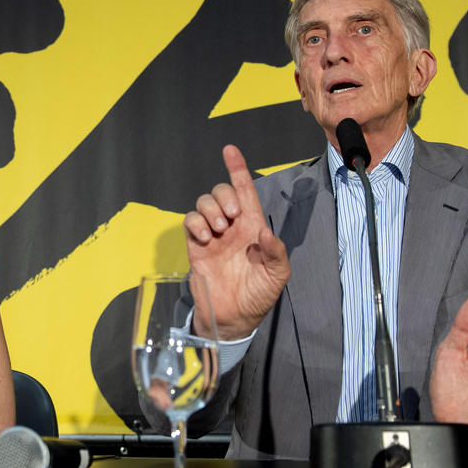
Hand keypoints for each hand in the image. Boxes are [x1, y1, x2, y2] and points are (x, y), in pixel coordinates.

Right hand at [183, 145, 290, 338]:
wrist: (233, 317)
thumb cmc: (258, 295)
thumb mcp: (277, 276)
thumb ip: (276, 253)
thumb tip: (264, 233)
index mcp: (253, 227)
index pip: (245, 192)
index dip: (238, 169)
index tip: (230, 150)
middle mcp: (232, 226)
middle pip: (222, 192)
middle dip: (224, 197)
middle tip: (230, 219)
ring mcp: (212, 234)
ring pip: (204, 203)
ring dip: (210, 211)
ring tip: (218, 232)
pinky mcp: (195, 245)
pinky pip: (189, 220)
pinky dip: (196, 223)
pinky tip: (205, 238)